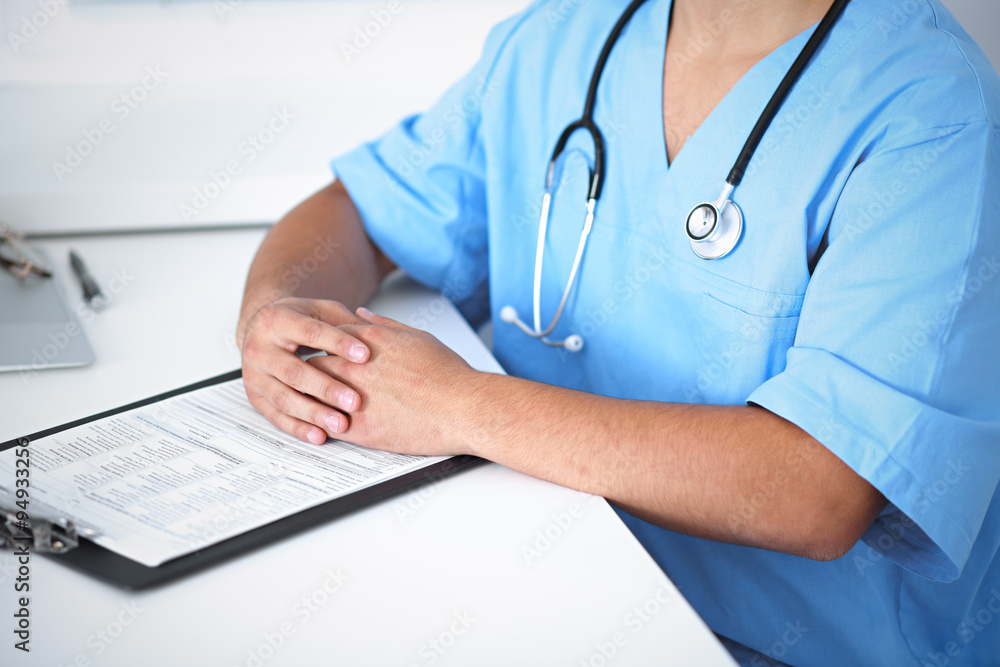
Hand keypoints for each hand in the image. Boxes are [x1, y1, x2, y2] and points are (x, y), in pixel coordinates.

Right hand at [239, 298, 371, 443]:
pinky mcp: (256, 397)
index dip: (338, 343)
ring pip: (284, 398)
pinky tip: (319, 434)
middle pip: (294, 372)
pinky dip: (299, 428)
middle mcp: (259, 348)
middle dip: (326, 388)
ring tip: (341, 423)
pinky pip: (277, 417)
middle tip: (354, 400)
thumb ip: (344, 322)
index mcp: (276, 320)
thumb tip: (375, 332)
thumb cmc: (298, 320)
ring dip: (314, 413)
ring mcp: (255, 375)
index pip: (310, 332)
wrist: (262, 329)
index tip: (365, 355)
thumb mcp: (320, 311)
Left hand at [306, 307, 480, 455]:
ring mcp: (353, 398)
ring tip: (312, 402)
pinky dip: (319, 424)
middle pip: (312, 365)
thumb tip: (362, 314)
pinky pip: (324, 425)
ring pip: (311, 396)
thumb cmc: (447, 375)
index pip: (325, 337)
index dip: (321, 346)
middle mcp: (355, 367)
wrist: (463, 408)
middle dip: (311, 372)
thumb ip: (384, 324)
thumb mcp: (417, 336)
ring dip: (311, 398)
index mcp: (368, 342)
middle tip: (310, 379)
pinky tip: (322, 424)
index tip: (319, 352)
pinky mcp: (359, 429)